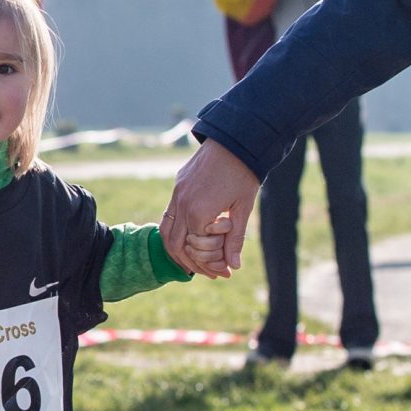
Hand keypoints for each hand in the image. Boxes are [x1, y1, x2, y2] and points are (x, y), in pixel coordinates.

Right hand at [161, 137, 260, 278]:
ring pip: (166, 231)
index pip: (195, 249)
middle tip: (210, 272)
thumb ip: (235, 239)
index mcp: (199, 213)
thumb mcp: (243, 208)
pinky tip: (192, 235)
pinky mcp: (178, 185)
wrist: (235, 139)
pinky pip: (169, 214)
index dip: (210, 263)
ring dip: (178, 249)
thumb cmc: (244, 173)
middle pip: (175, 245)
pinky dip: (177, 231)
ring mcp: (177, 193)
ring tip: (195, 258)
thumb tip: (233, 266)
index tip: (225, 271)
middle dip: (191, 262)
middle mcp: (182, 205)